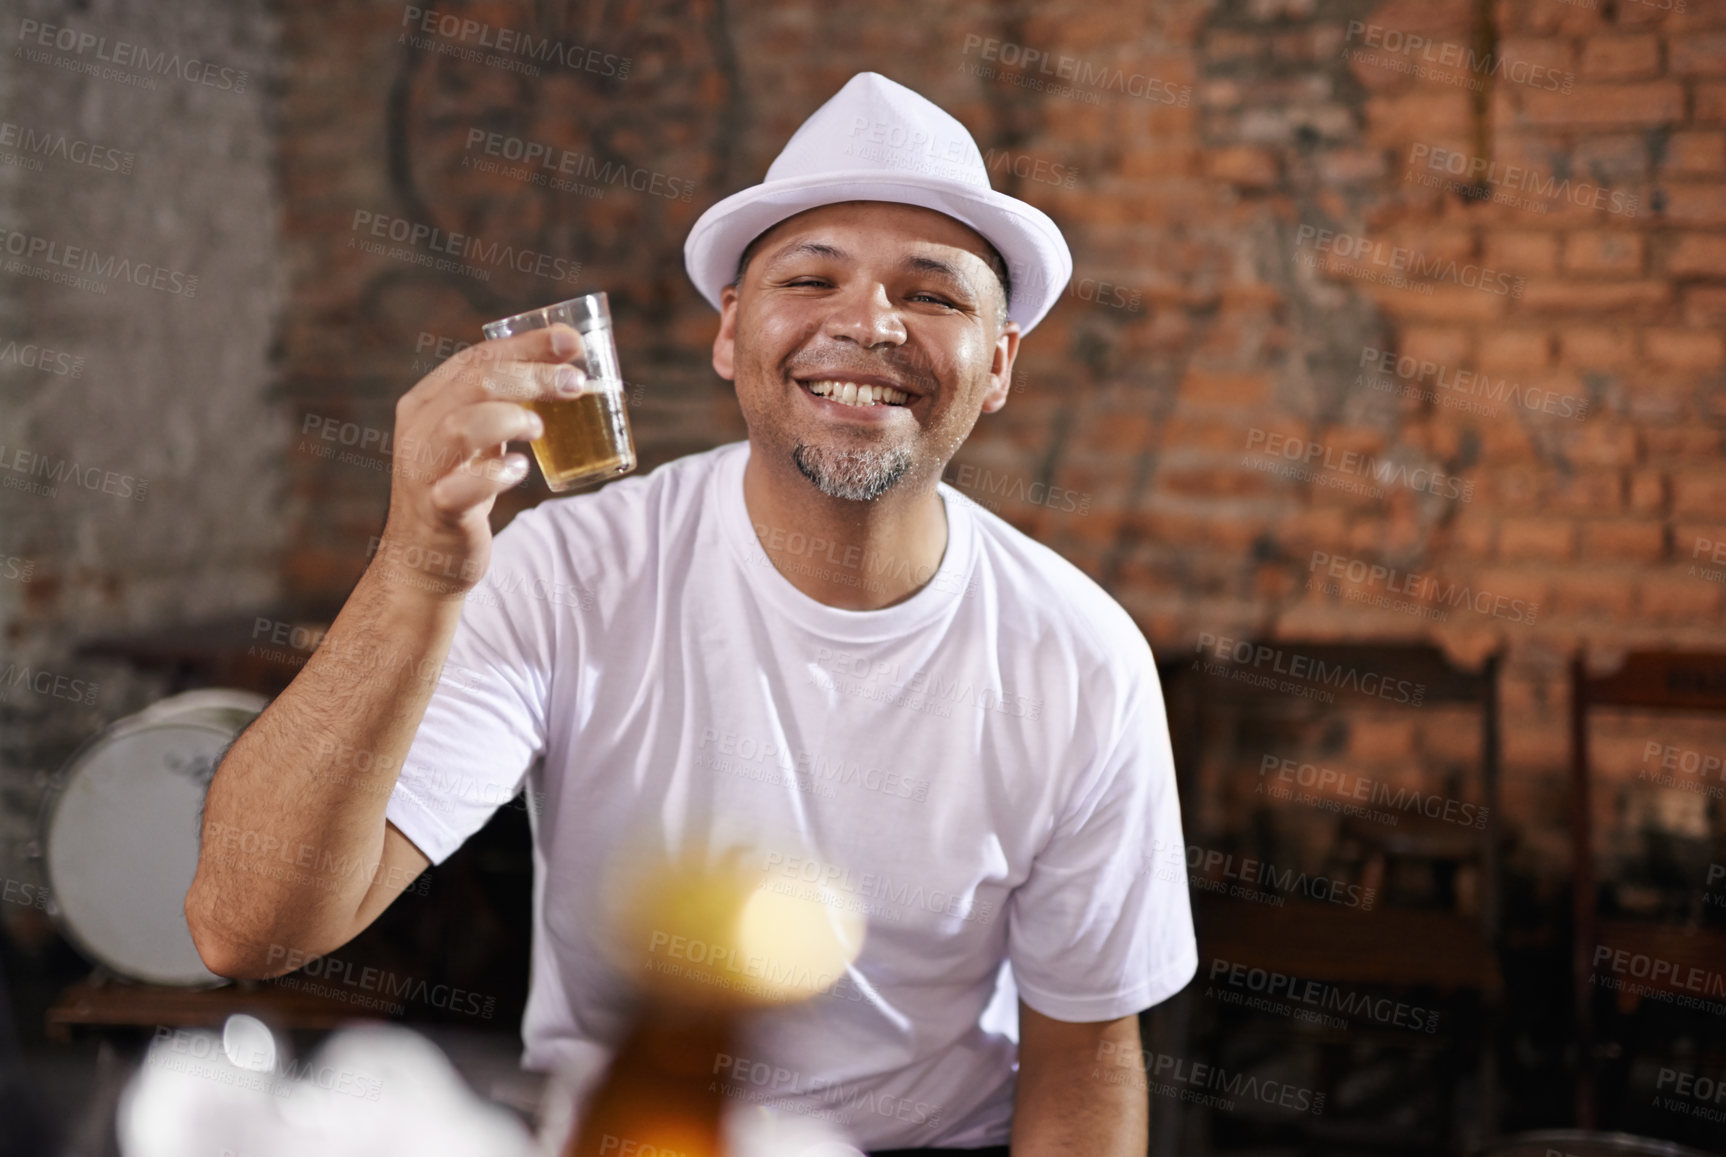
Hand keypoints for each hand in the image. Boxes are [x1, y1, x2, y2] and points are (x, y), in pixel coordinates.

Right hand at [369, 323, 588, 597]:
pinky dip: (495, 474)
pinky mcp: (438, 510)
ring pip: (462, 426)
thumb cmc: (459, 488)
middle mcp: (420, 429)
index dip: (526, 344)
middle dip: (531, 375)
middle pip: (475, 384)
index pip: (476, 358)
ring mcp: (424, 470)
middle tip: (575, 383)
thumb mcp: (475, 438)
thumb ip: (503, 404)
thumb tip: (567, 368)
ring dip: (510, 418)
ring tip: (539, 429)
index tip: (572, 341)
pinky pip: (461, 487)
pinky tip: (520, 470)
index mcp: (428, 402)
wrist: (423, 558)